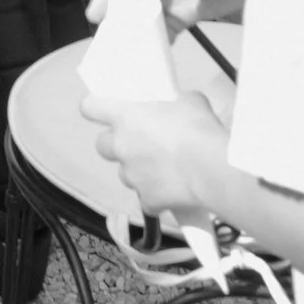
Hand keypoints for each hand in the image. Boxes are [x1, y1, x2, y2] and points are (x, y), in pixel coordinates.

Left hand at [86, 90, 231, 222]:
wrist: (213, 169)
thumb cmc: (199, 128)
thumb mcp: (190, 101)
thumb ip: (177, 103)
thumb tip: (182, 106)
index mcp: (125, 116)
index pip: (90, 107)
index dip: (94, 108)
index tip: (101, 109)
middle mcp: (121, 146)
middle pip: (102, 145)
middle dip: (115, 145)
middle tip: (137, 143)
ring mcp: (132, 176)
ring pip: (126, 174)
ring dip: (138, 171)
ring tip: (163, 171)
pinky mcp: (148, 201)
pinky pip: (147, 200)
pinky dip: (157, 198)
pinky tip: (175, 194)